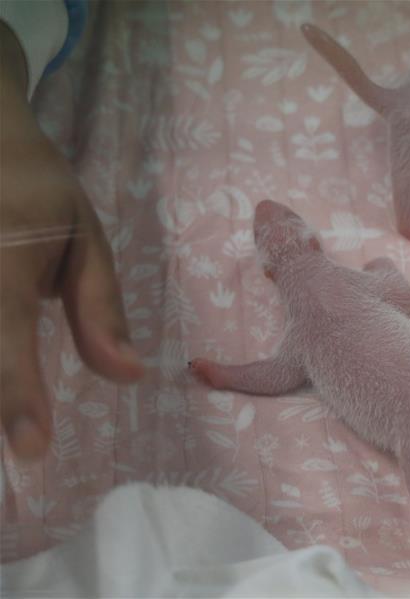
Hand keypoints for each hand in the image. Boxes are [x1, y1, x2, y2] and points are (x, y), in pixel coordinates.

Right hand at [0, 24, 142, 459]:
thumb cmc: (37, 189)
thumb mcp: (84, 238)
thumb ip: (100, 307)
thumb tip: (130, 374)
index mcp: (4, 261)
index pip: (9, 338)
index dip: (18, 396)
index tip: (31, 449)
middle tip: (14, 453)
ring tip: (11, 431)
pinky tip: (6, 386)